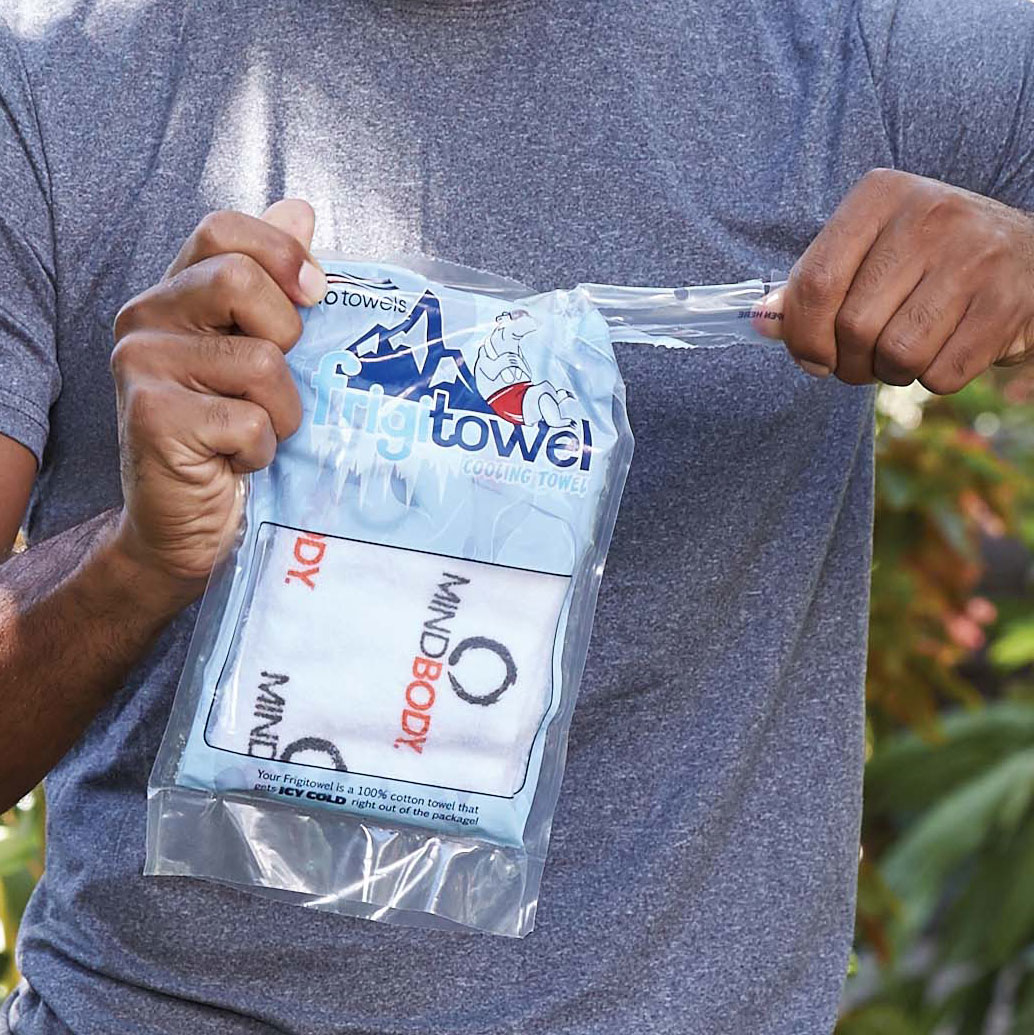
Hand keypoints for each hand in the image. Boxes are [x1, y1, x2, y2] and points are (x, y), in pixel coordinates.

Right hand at [109, 199, 325, 592]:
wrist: (189, 526)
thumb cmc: (232, 439)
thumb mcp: (261, 356)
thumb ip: (274, 284)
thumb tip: (302, 210)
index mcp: (175, 296)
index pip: (222, 229)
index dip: (279, 251)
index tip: (316, 293)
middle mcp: (145, 319)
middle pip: (239, 280)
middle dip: (286, 337)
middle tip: (276, 385)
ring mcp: (141, 366)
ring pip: (259, 360)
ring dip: (282, 410)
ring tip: (258, 433)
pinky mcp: (152, 417)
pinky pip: (250, 419)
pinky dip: (262, 448)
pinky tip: (236, 462)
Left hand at [760, 169, 1033, 390]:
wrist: (1030, 257)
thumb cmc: (929, 261)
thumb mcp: (870, 251)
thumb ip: (815, 283)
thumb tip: (763, 321)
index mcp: (882, 196)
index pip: (815, 281)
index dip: (801, 336)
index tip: (810, 358)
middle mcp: (931, 215)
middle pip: (853, 326)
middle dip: (847, 363)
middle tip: (860, 362)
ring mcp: (975, 257)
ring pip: (897, 355)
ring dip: (890, 373)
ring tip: (903, 354)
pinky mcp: (1008, 303)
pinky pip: (942, 374)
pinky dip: (933, 379)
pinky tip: (946, 349)